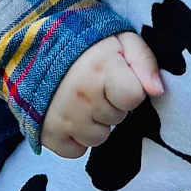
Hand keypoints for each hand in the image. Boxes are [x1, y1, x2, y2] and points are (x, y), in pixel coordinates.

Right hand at [40, 32, 163, 158]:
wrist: (32, 49)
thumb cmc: (82, 44)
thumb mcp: (120, 39)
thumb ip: (144, 61)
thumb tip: (158, 91)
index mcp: (99, 70)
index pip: (133, 97)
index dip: (127, 88)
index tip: (114, 76)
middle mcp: (80, 97)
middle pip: (117, 118)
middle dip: (110, 104)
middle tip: (93, 84)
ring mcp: (62, 118)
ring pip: (98, 138)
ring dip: (93, 123)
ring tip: (80, 99)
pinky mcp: (47, 133)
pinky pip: (75, 151)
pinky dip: (74, 138)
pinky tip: (69, 116)